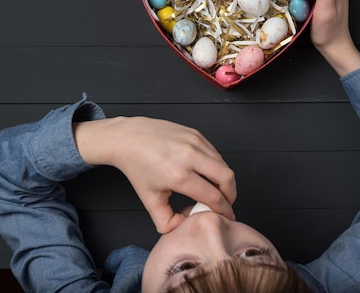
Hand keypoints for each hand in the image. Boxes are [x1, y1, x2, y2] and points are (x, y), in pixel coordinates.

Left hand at [73, 116, 235, 233]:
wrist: (128, 138)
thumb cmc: (138, 167)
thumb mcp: (149, 200)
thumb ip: (167, 222)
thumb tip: (186, 224)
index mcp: (178, 176)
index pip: (213, 197)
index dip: (224, 210)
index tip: (226, 216)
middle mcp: (190, 156)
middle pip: (227, 178)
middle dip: (231, 194)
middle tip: (226, 203)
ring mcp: (194, 142)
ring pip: (223, 164)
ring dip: (225, 180)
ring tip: (216, 190)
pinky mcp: (195, 133)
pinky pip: (215, 153)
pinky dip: (216, 166)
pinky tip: (207, 174)